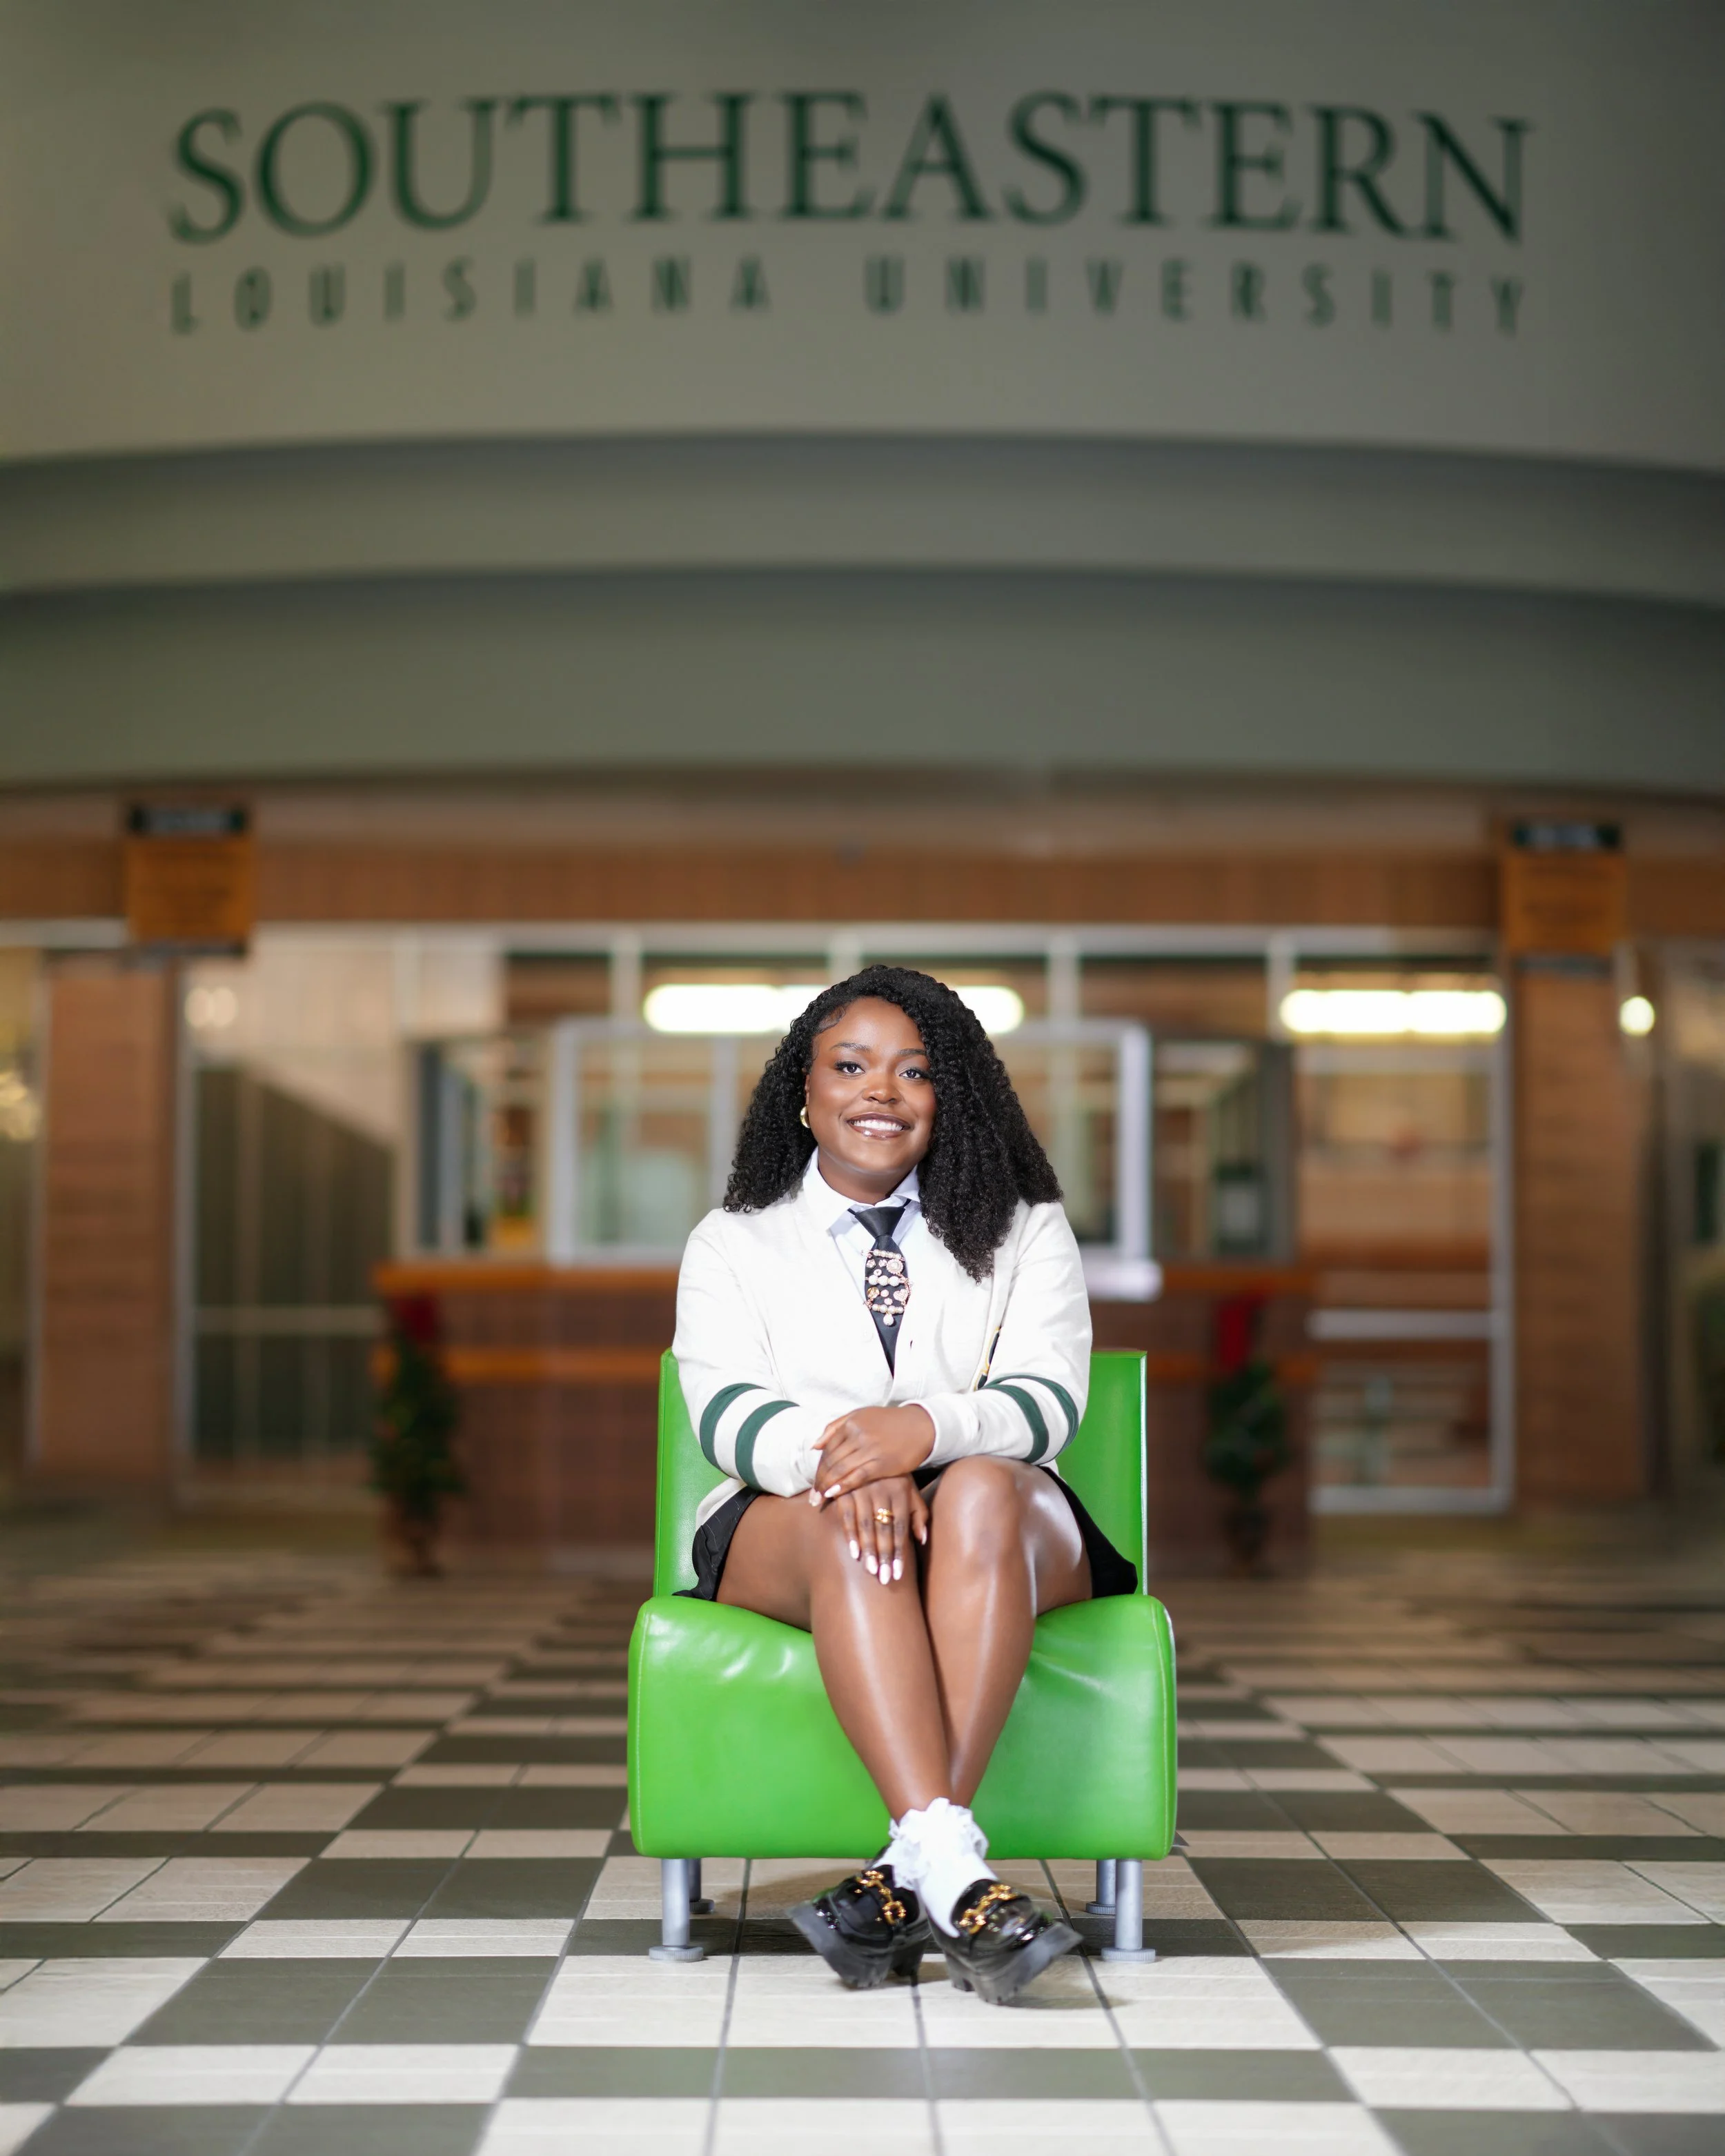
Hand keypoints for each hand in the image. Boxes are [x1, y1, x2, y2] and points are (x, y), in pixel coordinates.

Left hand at [809, 1405, 934, 1505]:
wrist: (921, 1425)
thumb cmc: (889, 1422)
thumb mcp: (861, 1416)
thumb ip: (836, 1427)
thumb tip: (815, 1445)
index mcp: (851, 1423)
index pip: (827, 1449)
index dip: (818, 1467)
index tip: (814, 1482)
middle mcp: (858, 1435)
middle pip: (831, 1461)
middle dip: (819, 1480)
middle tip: (812, 1497)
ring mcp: (870, 1449)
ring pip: (841, 1470)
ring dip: (826, 1486)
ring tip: (819, 1500)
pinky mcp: (882, 1463)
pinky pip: (858, 1476)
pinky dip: (843, 1486)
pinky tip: (833, 1494)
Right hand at [837, 1474, 928, 1585]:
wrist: (868, 1446)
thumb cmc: (893, 1475)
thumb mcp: (910, 1489)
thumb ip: (918, 1513)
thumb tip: (922, 1539)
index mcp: (901, 1492)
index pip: (901, 1528)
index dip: (900, 1552)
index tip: (898, 1574)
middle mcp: (883, 1491)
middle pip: (884, 1529)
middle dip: (885, 1556)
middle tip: (885, 1579)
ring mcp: (863, 1489)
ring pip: (867, 1525)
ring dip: (869, 1550)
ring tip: (871, 1571)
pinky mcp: (845, 1489)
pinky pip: (847, 1515)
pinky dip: (850, 1535)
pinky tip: (854, 1552)